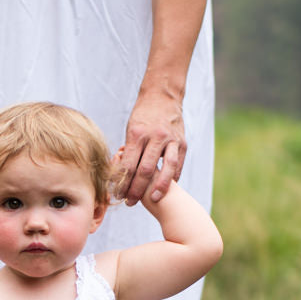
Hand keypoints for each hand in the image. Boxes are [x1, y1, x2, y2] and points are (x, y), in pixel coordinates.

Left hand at [119, 91, 186, 205]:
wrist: (163, 96)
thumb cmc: (142, 116)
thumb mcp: (131, 130)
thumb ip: (128, 151)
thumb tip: (120, 175)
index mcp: (137, 134)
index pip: (128, 165)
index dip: (122, 183)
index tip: (118, 195)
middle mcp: (155, 137)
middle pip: (145, 170)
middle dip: (136, 190)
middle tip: (130, 203)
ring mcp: (171, 140)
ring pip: (166, 169)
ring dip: (158, 188)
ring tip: (152, 200)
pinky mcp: (182, 142)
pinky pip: (177, 165)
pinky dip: (172, 179)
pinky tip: (167, 189)